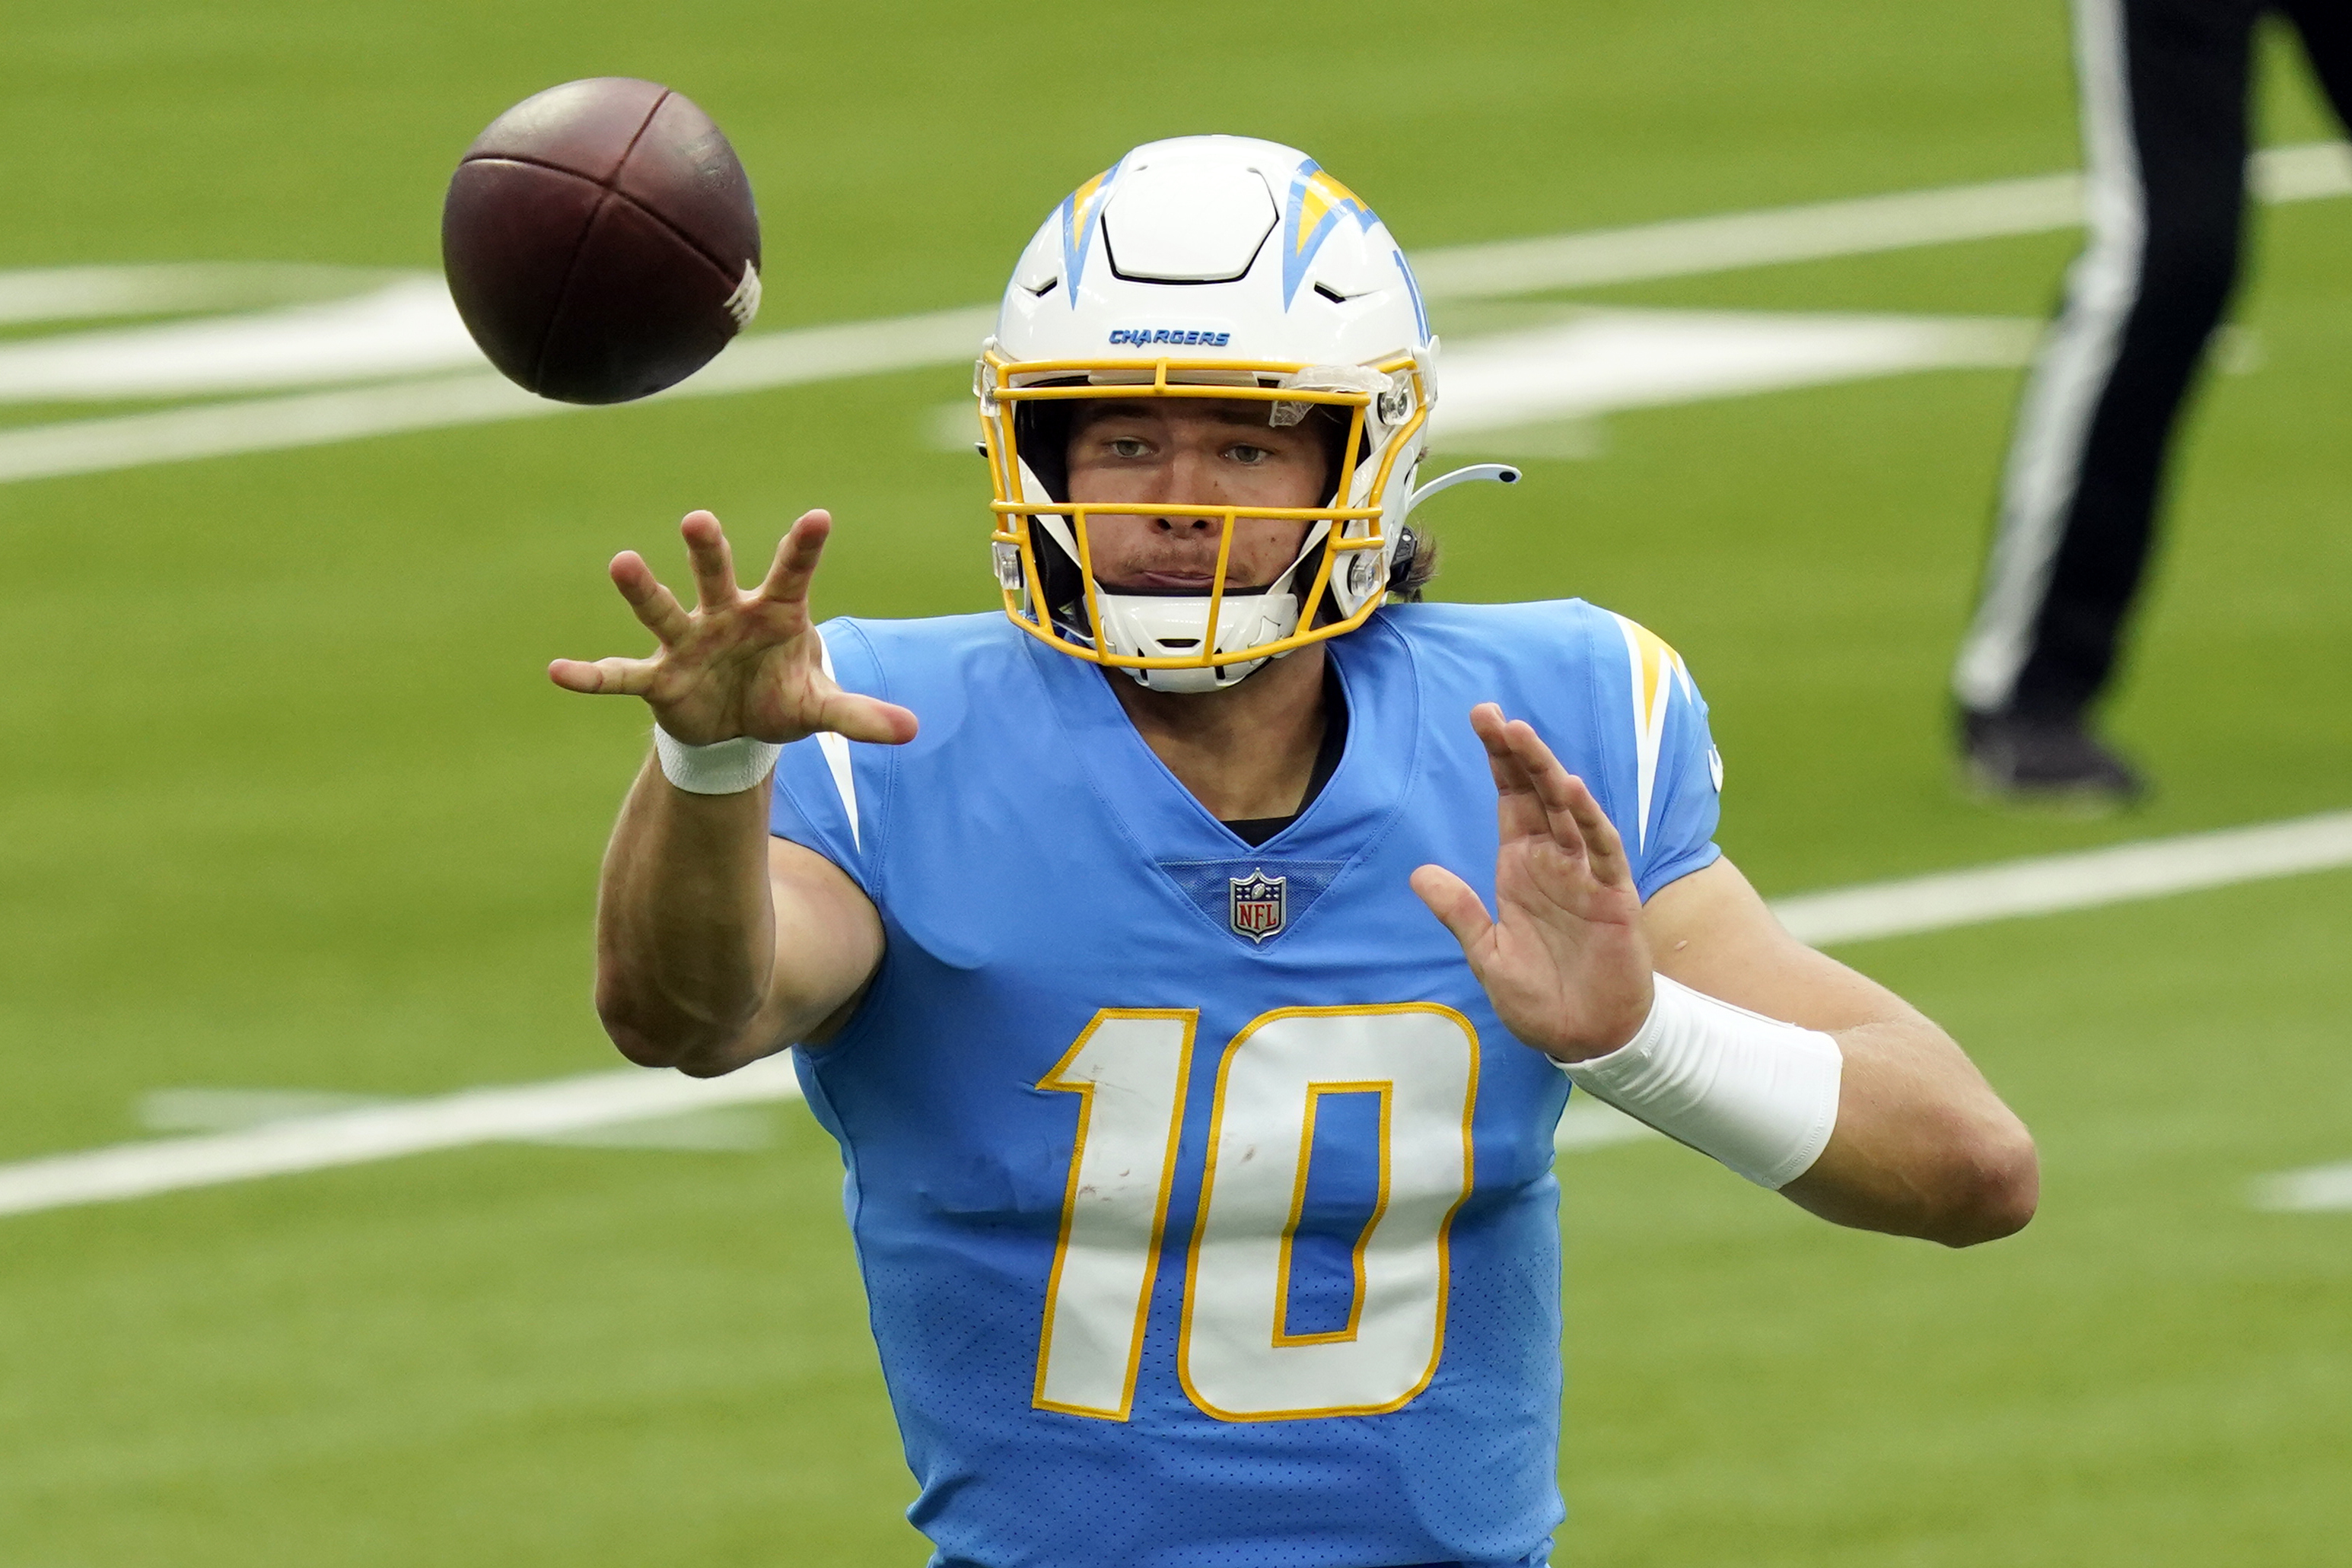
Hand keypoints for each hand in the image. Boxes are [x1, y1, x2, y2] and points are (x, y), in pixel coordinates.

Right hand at [549, 509, 917, 748]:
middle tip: (698, 520)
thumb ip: (860, 715)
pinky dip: (591, 676)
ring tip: (623, 561)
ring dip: (644, 589)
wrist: (741, 727)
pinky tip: (559, 673)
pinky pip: (621, 676)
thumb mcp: (821, 707)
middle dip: (708, 550)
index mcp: (776, 613)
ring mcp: (688, 642)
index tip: (819, 517)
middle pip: (716, 575)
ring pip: (664, 610)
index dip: (805, 547)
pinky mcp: (660, 679)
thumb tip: (913, 730)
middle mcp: (727, 615)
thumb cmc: (782, 695)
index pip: (793, 573)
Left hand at [1410, 704, 1653, 1061]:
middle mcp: (1554, 861)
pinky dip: (1589, 819)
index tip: (1481, 719)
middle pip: (1536, 794)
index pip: (1510, 800)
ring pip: (1569, 811)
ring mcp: (1585, 874)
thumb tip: (1419, 872)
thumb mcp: (1487, 953)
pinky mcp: (1613, 895)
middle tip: (1493, 714)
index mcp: (1521, 867)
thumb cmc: (1539, 997)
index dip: (1498, 760)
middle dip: (1517, 753)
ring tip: (1523, 738)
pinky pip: (1601, 849)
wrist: (1585, 1037)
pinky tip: (1572, 790)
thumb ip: (1460, 912)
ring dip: (1548, 773)